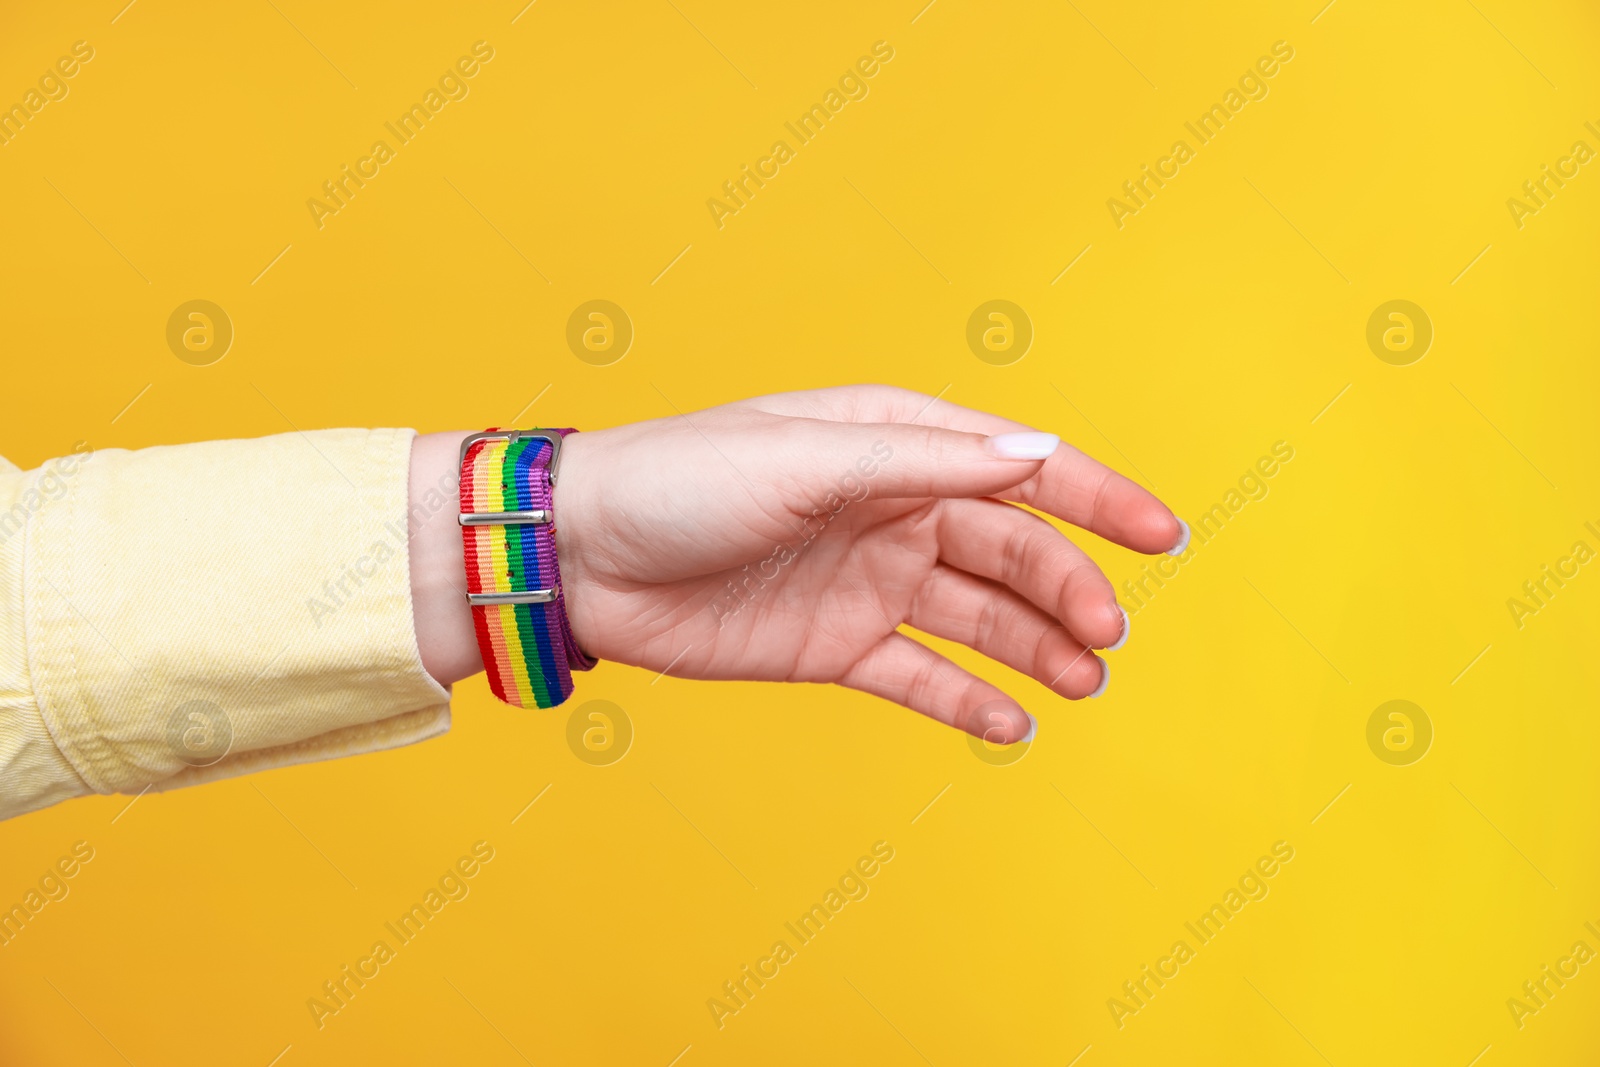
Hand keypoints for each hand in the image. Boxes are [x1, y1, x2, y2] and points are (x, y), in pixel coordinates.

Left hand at [543, 385, 1183, 743]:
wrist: (582, 557)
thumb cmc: (683, 480)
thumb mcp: (808, 457)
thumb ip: (925, 461)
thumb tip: (1035, 454)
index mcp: (894, 444)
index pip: (1017, 468)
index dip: (1096, 498)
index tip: (1163, 536)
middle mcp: (893, 509)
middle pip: (1010, 551)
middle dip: (1067, 589)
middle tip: (1104, 638)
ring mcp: (868, 580)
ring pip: (978, 617)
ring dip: (1035, 648)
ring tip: (1083, 683)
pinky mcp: (835, 645)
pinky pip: (920, 676)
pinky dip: (967, 701)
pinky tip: (1013, 725)